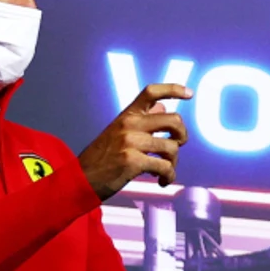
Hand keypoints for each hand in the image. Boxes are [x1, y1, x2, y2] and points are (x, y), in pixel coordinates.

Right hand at [77, 84, 192, 199]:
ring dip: (174, 163)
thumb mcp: (118, 131)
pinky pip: (165, 167)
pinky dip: (168, 176)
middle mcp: (129, 124)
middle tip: (177, 146)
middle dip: (182, 136)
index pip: (151, 92)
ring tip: (164, 171)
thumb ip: (141, 120)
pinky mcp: (133, 161)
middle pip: (174, 120)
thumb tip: (163, 107)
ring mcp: (131, 142)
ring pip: (172, 147)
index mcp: (126, 115)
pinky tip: (162, 181)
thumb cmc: (102, 158)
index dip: (173, 89)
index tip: (189, 93)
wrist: (80, 179)